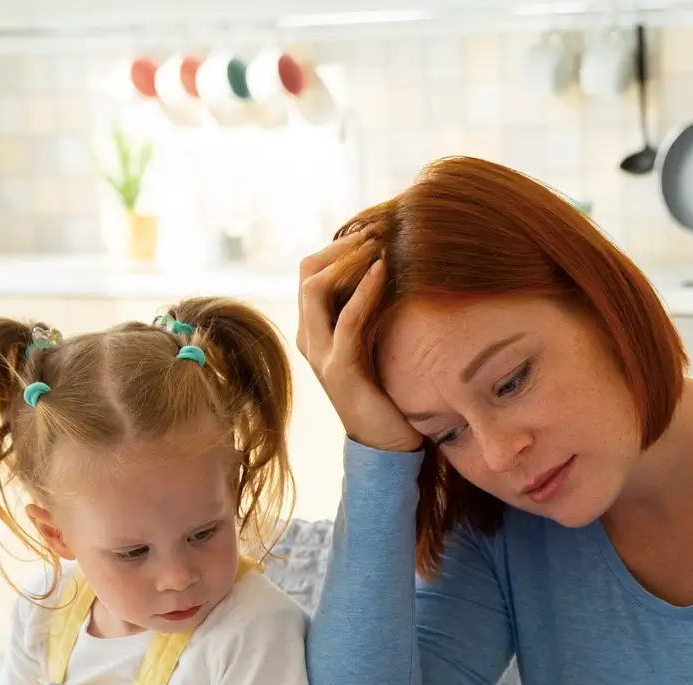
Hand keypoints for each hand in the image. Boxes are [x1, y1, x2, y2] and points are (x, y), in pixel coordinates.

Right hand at [296, 232, 423, 452]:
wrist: (385, 444)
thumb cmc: (385, 391)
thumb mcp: (370, 343)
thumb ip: (366, 314)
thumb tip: (384, 270)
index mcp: (312, 332)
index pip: (309, 273)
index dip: (335, 248)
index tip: (368, 232)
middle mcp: (309, 340)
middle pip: (307, 274)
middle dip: (340, 247)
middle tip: (374, 231)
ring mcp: (320, 355)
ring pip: (317, 290)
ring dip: (349, 261)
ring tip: (378, 244)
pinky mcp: (340, 370)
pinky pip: (347, 319)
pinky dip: (364, 290)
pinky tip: (383, 271)